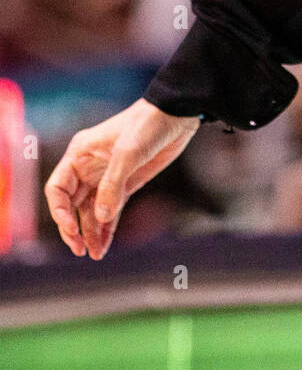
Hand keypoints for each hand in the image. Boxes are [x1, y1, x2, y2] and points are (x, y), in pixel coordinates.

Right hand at [44, 98, 201, 259]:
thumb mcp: (128, 152)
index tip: (71, 229)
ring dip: (90, 233)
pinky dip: (107, 228)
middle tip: (80, 250)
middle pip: (71, 205)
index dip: (59, 211)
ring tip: (94, 254)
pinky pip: (111, 210)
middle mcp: (88, 168)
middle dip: (73, 229)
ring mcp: (107, 177)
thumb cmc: (148, 124)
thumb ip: (113, 185)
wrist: (176, 114)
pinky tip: (104, 245)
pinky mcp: (126, 184)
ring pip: (91, 212)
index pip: (57, 189)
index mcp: (79, 154)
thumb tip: (101, 217)